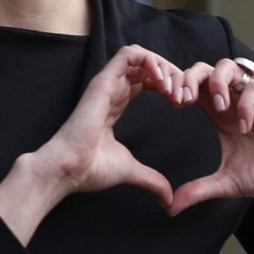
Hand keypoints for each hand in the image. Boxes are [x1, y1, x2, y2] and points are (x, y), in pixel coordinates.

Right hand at [36, 44, 179, 205]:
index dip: (168, 86)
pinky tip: (162, 82)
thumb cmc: (90, 169)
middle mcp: (112, 89)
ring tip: (174, 89)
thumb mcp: (130, 170)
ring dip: (163, 67)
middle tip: (183, 96)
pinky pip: (129, 55)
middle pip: (147, 65)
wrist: (69, 170)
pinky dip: (150, 62)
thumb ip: (151, 179)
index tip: (181, 104)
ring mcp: (107, 83)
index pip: (146, 80)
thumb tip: (169, 198)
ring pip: (140, 55)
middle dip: (170, 75)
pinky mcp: (103, 81)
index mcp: (116, 103)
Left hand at [168, 59, 253, 233]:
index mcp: (220, 113)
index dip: (180, 87)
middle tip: (184, 99)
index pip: (194, 87)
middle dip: (191, 78)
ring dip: (218, 83)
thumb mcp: (227, 183)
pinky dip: (246, 104)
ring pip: (229, 67)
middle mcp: (235, 99)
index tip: (173, 103)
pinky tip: (245, 127)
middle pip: (206, 69)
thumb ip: (198, 190)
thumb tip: (170, 207)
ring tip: (218, 109)